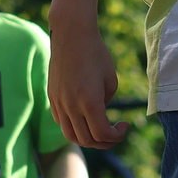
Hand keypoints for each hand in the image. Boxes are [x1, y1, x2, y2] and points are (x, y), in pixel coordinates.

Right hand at [49, 20, 130, 148]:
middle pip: (87, 140)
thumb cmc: (96, 54)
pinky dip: (74, 127)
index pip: (103, 134)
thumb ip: (105, 104)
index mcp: (90, 103)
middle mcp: (72, 107)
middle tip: (115, 132)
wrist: (72, 36)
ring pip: (71, 136)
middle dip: (105, 142)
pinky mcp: (52, 98)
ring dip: (87, 139)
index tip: (124, 125)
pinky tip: (85, 117)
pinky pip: (62, 122)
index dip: (117, 136)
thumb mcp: (111, 81)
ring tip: (99, 130)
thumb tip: (100, 116)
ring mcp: (59, 103)